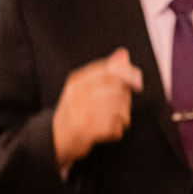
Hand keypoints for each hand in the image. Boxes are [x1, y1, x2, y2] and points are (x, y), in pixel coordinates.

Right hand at [53, 48, 142, 167]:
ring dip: (123, 117)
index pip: (108, 72)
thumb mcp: (84, 88)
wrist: (55, 139)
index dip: (127, 76)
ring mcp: (80, 113)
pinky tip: (111, 132)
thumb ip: (105, 72)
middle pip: (115, 91)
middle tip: (123, 109)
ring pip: (117, 110)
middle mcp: (77, 95)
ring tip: (118, 121)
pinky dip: (117, 131)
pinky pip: (112, 128)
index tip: (137, 83)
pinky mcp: (84, 131)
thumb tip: (123, 54)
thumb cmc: (76, 111)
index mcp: (77, 82)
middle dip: (126, 100)